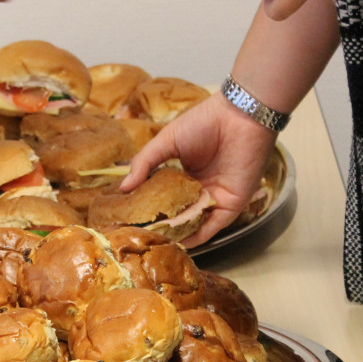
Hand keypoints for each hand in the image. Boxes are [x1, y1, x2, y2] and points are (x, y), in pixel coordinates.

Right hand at [121, 94, 277, 246]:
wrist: (239, 117)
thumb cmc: (204, 122)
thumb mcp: (167, 140)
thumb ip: (145, 163)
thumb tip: (124, 188)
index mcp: (185, 174)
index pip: (164, 197)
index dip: (148, 208)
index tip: (128, 220)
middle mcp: (199, 189)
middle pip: (177, 214)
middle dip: (160, 226)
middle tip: (138, 237)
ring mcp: (215, 199)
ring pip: (193, 224)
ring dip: (177, 235)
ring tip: (154, 244)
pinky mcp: (231, 206)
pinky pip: (212, 227)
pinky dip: (197, 237)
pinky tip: (179, 243)